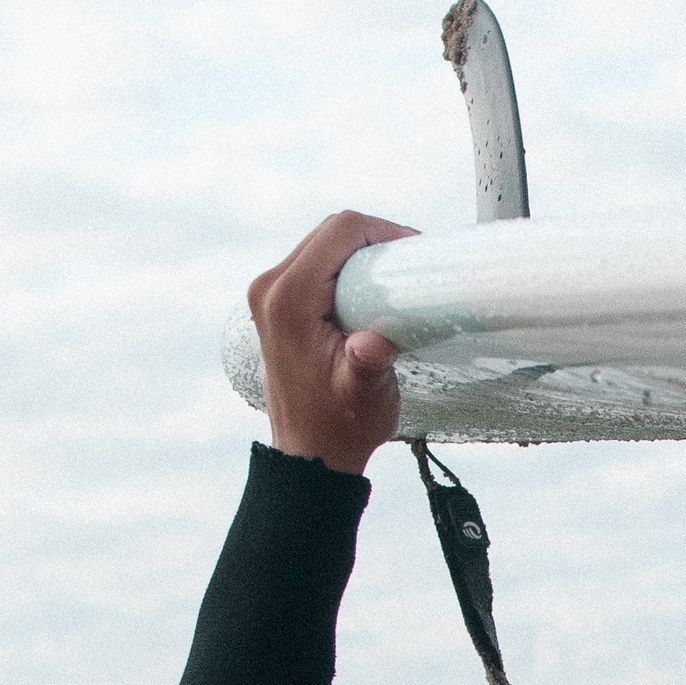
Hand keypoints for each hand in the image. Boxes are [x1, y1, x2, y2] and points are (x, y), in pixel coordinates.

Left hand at [247, 211, 420, 474]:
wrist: (311, 453)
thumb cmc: (339, 426)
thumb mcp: (362, 394)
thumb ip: (367, 364)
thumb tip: (372, 344)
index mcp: (287, 300)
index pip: (339, 232)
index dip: (384, 231)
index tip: (416, 252)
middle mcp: (270, 289)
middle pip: (330, 233)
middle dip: (376, 240)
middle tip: (413, 266)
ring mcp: (269, 294)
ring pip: (324, 245)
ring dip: (363, 254)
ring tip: (398, 280)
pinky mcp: (276, 304)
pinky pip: (316, 264)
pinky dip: (348, 268)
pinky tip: (374, 292)